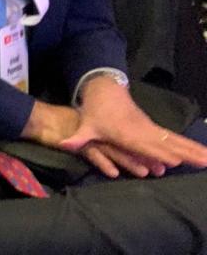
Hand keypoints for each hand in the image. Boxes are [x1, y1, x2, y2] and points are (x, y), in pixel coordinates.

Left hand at [22, 79, 206, 176]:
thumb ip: (77, 137)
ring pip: (176, 141)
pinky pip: (175, 139)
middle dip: (187, 153)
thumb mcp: (85, 125)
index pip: (145, 145)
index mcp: (127, 133)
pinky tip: (202, 154)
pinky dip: (190, 146)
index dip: (158, 153)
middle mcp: (144, 131)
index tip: (174, 161)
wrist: (106, 92)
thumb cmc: (95, 112)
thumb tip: (63, 144)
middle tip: (206, 162)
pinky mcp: (155, 129)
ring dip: (194, 150)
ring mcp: (152, 129)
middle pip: (168, 144)